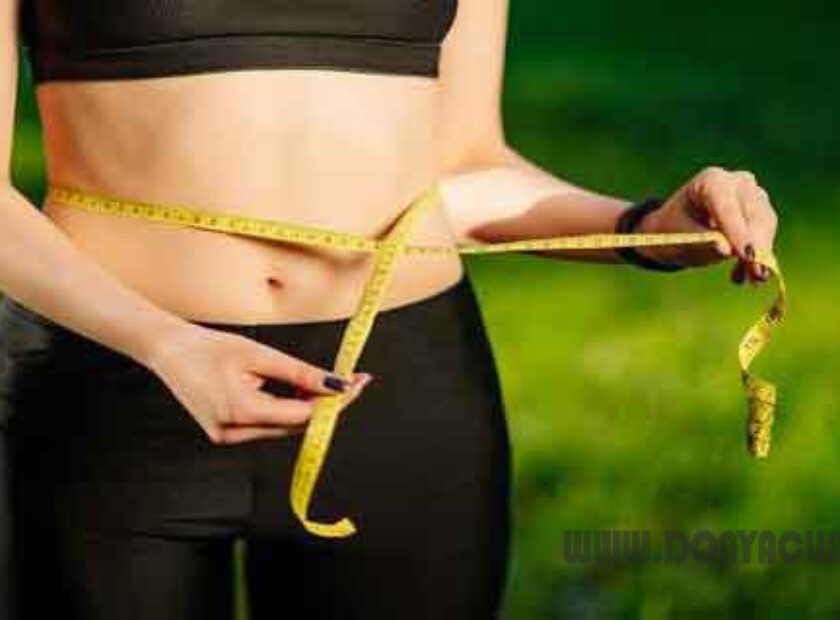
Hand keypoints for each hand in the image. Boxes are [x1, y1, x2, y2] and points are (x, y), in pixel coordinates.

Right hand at [146, 323, 372, 443]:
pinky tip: (296, 394)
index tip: (358, 384)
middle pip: (295, 427)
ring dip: (306, 410)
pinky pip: (266, 426)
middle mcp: (233, 432)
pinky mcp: (225, 434)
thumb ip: (300, 374)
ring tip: (323, 385)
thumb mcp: (259, 354)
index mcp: (241, 412)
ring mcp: (226, 436)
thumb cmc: (209, 347)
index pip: (302, 416)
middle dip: (325, 406)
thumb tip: (336, 384)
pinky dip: (285, 412)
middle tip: (350, 382)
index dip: (334, 402)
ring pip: (282, 429)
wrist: (168, 350)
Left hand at [637, 166, 778, 283]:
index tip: (746, 255)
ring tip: (747, 280)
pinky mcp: (762, 211)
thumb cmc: (675, 229)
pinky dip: (758, 256)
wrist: (678, 228)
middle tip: (756, 276)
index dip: (738, 231)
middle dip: (756, 246)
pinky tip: (741, 276)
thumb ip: (702, 241)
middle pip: (754, 213)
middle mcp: (737, 182)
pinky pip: (767, 234)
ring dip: (760, 255)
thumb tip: (728, 250)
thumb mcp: (681, 237)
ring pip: (765, 224)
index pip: (728, 206)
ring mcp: (753, 194)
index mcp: (711, 180)